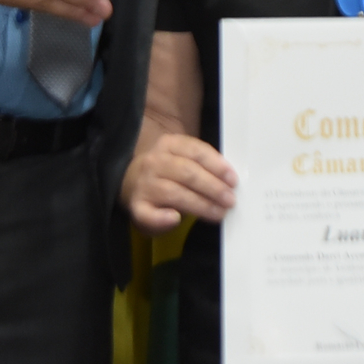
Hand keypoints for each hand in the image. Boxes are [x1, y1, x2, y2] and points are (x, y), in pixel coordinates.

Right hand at [123, 131, 237, 233]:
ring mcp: (144, 184)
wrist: (131, 181)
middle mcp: (154, 162)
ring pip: (174, 193)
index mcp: (168, 144)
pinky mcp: (137, 207)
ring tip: (218, 213)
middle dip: (212, 187)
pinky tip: (176, 219)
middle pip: (187, 172)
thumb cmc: (166, 172)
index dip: (216, 166)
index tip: (233, 180)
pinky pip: (148, 214)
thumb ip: (202, 164)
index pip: (196, 151)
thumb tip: (229, 180)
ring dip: (200, 204)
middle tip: (230, 200)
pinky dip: (162, 218)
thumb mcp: (182, 158)